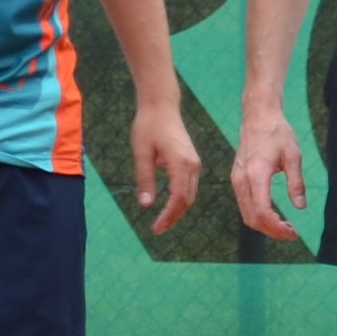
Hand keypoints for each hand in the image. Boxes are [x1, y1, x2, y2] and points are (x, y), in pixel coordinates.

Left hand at [129, 103, 205, 233]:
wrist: (161, 105)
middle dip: (174, 217)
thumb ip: (145, 179)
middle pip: (187, 200)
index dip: (168, 216)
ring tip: (162, 221)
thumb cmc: (148, 126)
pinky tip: (169, 205)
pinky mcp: (193, 160)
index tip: (155, 228)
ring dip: (178, 210)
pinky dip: (181, 199)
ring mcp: (195, 162)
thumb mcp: (141, 153)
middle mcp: (193, 164)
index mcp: (181, 163)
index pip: (178, 198)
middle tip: (157, 229)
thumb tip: (146, 205)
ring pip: (191, 194)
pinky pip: (190, 186)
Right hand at [231, 106, 306, 240]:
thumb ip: (296, 182)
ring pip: (246, 215)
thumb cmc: (277, 134)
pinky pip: (244, 206)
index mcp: (256, 174)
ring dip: (265, 226)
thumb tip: (300, 207)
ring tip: (285, 226)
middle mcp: (242, 180)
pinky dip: (258, 216)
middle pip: (253, 218)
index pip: (263, 212)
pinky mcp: (236, 180)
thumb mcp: (293, 156)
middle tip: (292, 233)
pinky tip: (274, 215)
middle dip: (272, 231)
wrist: (257, 117)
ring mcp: (236, 181)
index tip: (293, 232)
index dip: (277, 228)